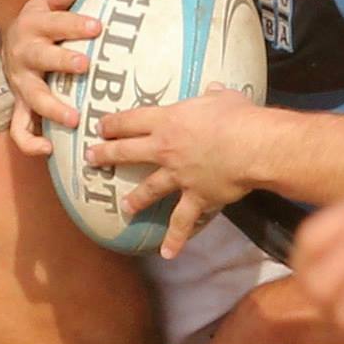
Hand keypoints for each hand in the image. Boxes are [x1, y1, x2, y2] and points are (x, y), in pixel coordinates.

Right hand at [3, 0, 99, 157]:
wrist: (15, 40)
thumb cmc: (42, 22)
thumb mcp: (46, 3)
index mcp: (33, 28)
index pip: (55, 24)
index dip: (74, 24)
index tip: (97, 26)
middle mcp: (25, 56)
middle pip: (41, 59)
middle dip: (62, 62)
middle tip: (85, 65)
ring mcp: (22, 84)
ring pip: (32, 98)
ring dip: (52, 108)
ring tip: (73, 119)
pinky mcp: (21, 105)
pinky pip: (19, 129)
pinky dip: (30, 143)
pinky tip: (50, 149)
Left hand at [87, 88, 260, 256]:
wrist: (253, 146)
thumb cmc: (238, 117)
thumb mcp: (223, 97)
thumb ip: (212, 95)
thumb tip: (211, 90)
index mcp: (168, 121)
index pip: (131, 120)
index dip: (113, 124)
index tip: (100, 127)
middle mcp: (166, 148)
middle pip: (128, 152)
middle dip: (106, 155)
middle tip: (91, 158)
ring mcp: (178, 175)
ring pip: (149, 188)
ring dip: (135, 199)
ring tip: (125, 207)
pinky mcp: (195, 196)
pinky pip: (182, 221)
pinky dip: (175, 239)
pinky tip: (167, 253)